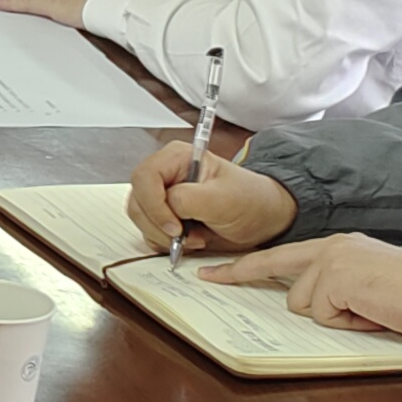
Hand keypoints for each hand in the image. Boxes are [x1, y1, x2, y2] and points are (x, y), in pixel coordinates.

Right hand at [124, 143, 297, 254]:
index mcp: (176, 158)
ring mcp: (162, 197)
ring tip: (194, 239)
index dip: (153, 204)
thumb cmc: (250, 201)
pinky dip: (165, 243)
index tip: (175, 227)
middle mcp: (165, 175)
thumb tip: (166, 205)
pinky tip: (190, 241)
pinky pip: (148, 232)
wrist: (263, 219)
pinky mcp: (164, 216)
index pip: (144, 177)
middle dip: (158, 225)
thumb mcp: (223, 199)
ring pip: (140, 219)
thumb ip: (188, 198)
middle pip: (138, 200)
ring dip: (163, 236)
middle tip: (185, 236)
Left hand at [202, 235, 401, 334]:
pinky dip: (347, 322)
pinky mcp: (335, 278)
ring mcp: (331, 260)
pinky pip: (323, 314)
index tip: (219, 272)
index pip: (285, 254)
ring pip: (303, 303)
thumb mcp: (364, 284)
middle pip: (275, 265)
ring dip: (334, 316)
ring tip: (367, 309)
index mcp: (339, 245)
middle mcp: (332, 246)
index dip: (250, 265)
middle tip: (209, 276)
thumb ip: (335, 285)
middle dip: (240, 272)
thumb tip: (313, 304)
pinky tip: (370, 311)